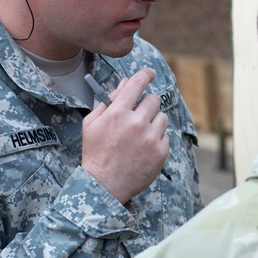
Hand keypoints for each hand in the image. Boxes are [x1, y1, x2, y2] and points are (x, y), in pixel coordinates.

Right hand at [81, 68, 168, 203]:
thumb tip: (126, 81)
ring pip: (162, 117)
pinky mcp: (161, 151)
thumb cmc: (96, 151)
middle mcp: (136, 123)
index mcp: (118, 113)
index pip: (137, 84)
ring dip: (153, 122)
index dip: (145, 74)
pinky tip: (143, 149)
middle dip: (146, 105)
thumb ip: (109, 100)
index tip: (150, 72)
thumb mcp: (92, 123)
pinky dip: (156, 139)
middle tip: (137, 116)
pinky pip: (165, 135)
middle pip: (153, 99)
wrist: (104, 184)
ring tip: (139, 136)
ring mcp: (150, 138)